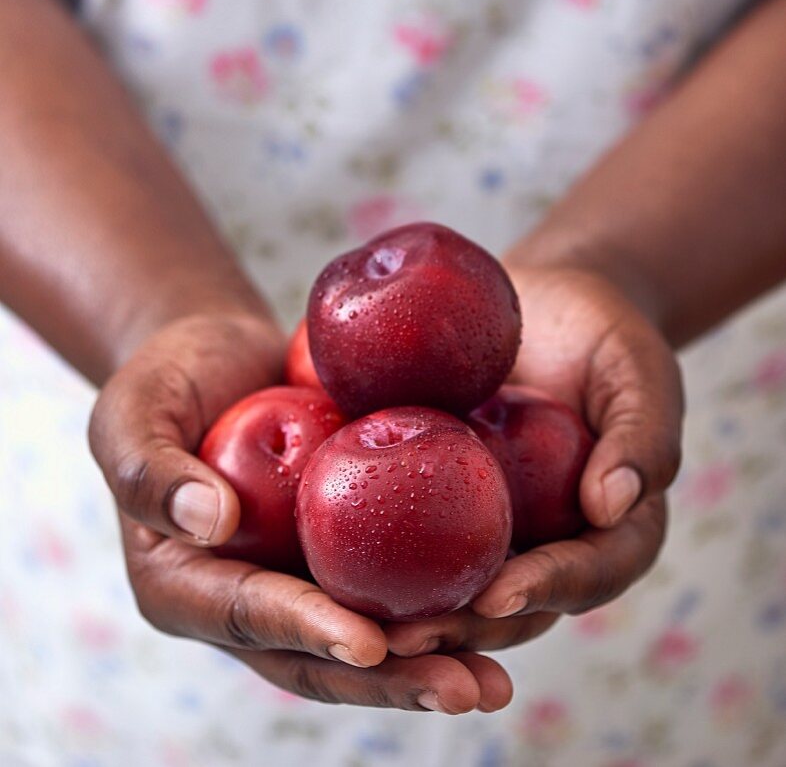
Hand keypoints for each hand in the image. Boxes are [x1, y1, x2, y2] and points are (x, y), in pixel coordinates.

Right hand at [89, 312, 512, 712]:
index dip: (306, 633)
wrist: (222, 354)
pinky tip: (506, 602)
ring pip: (367, 636)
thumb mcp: (132, 410)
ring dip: (431, 660)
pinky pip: (393, 581)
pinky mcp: (343, 550)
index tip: (368, 644)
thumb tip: (209, 522)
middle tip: (465, 688)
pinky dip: (444, 599)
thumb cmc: (165, 378)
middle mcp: (246, 600)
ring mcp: (299, 579)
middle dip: (392, 679)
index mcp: (185, 584)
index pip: (248, 617)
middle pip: (318, 656)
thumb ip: (149, 468)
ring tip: (497, 677)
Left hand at [386, 265, 681, 658]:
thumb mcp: (639, 369)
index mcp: (610, 531)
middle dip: (461, 626)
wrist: (548, 302)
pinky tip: (325, 554)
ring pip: (453, 581)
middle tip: (406, 638)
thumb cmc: (606, 335)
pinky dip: (374, 546)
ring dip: (411, 610)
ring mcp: (491, 525)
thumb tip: (614, 504)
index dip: (544, 590)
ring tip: (358, 620)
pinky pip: (410, 524)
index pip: (586, 573)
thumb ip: (642, 433)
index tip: (498, 595)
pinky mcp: (440, 496)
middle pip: (510, 601)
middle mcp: (546, 542)